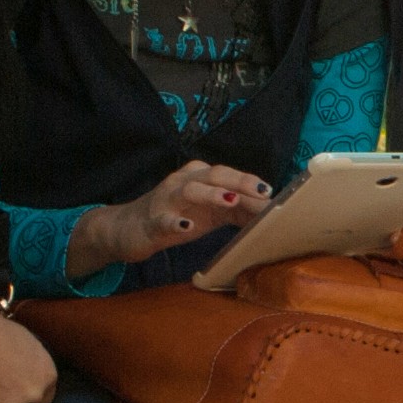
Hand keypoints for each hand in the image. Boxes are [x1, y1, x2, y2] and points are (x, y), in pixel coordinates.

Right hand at [81, 161, 270, 273]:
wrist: (129, 228)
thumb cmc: (177, 216)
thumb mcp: (210, 213)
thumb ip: (238, 210)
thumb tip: (271, 212)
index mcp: (198, 177)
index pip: (227, 174)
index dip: (250, 182)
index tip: (273, 193)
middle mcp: (183, 182)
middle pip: (212, 174)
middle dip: (238, 181)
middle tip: (261, 190)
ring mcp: (166, 200)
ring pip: (188, 190)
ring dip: (210, 194)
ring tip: (230, 200)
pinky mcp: (151, 221)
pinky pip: (163, 220)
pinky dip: (175, 222)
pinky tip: (187, 227)